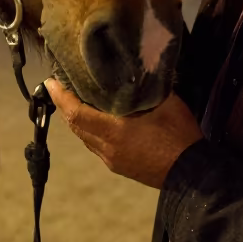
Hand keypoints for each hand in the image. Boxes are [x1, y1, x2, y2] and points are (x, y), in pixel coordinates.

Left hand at [46, 78, 201, 188]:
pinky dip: (89, 131)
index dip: (61, 97)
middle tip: (60, 87)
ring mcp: (112, 160)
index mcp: (114, 131)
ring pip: (84, 138)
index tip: (50, 82)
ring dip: (76, 120)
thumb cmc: (178, 135)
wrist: (191, 174)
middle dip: (64, 106)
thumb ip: (147, 86)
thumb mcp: (166, 103)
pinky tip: (96, 121)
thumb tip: (137, 67)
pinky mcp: (119, 167)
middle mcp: (107, 148)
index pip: (76, 113)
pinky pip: (95, 146)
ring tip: (75, 100)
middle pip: (75, 127)